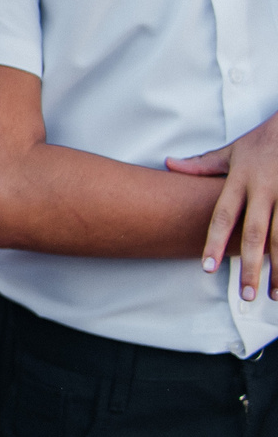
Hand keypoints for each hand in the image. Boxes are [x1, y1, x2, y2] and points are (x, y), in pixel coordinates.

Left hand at [168, 110, 277, 299]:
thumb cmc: (265, 139)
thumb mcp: (233, 149)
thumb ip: (203, 164)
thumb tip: (169, 165)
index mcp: (241, 180)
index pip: (223, 216)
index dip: (214, 242)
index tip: (207, 268)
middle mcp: (265, 190)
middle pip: (255, 235)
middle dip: (250, 267)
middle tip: (245, 296)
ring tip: (274, 296)